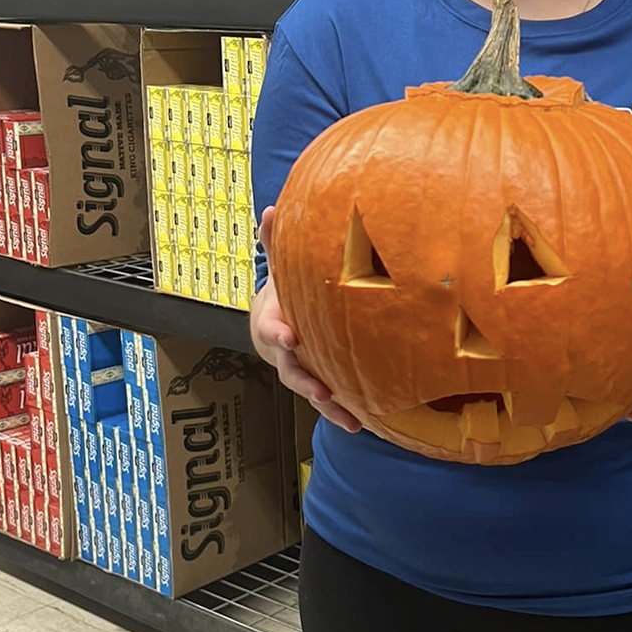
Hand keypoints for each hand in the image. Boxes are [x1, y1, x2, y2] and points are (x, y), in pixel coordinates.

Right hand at [252, 207, 360, 432]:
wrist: (277, 325)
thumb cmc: (284, 295)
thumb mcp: (278, 269)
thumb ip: (274, 242)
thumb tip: (271, 208)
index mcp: (275, 324)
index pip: (272, 329)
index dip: (279, 333)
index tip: (290, 336)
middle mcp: (285, 353)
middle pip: (291, 369)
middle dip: (305, 379)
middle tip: (320, 389)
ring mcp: (300, 372)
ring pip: (310, 392)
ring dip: (328, 405)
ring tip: (350, 418)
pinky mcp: (316, 384)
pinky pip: (327, 402)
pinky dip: (340, 412)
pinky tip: (361, 423)